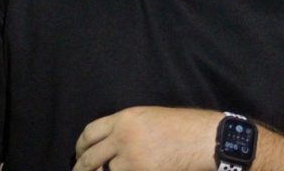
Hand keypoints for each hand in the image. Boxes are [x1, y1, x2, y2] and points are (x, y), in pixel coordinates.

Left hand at [73, 106, 220, 170]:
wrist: (205, 139)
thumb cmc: (184, 127)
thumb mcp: (151, 118)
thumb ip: (127, 128)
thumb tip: (107, 147)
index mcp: (126, 118)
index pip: (89, 133)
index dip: (80, 147)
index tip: (79, 155)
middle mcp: (123, 136)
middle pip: (89, 157)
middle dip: (81, 169)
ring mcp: (130, 158)